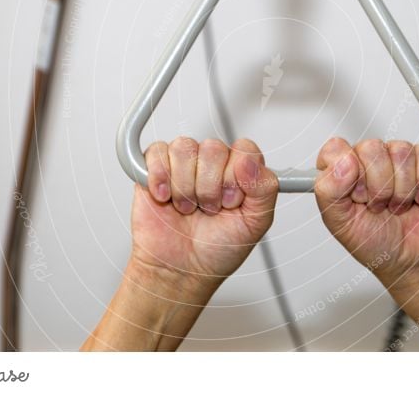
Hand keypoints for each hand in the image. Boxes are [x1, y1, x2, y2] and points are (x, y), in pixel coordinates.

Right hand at [82, 137, 277, 351]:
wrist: (179, 270)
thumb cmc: (216, 249)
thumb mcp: (255, 223)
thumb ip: (264, 188)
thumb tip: (249, 161)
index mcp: (240, 172)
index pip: (244, 149)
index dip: (237, 175)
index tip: (231, 202)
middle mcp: (213, 164)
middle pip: (213, 148)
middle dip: (210, 186)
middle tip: (208, 209)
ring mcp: (183, 164)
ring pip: (185, 148)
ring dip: (185, 186)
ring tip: (187, 208)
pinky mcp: (154, 168)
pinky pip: (158, 152)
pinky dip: (161, 178)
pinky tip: (166, 198)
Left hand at [314, 137, 418, 291]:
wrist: (414, 260)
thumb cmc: (374, 242)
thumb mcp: (340, 223)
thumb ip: (329, 190)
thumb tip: (342, 162)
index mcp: (341, 171)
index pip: (336, 149)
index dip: (348, 171)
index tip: (356, 195)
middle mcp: (367, 161)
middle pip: (371, 148)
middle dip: (378, 186)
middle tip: (378, 206)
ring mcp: (396, 160)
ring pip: (400, 152)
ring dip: (401, 189)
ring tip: (397, 205)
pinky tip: (418, 199)